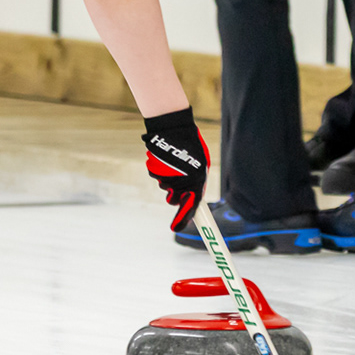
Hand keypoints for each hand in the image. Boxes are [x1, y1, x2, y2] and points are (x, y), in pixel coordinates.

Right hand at [141, 107, 209, 232]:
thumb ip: (197, 183)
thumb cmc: (190, 146)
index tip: (175, 228)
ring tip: (174, 162)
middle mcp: (179, 180)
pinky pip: (157, 177)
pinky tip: (165, 159)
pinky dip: (160, 171)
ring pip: (164, 187)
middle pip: (173, 199)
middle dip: (175, 194)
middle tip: (178, 179)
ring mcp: (165, 175)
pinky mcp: (154, 169)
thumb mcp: (200, 165)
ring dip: (168, 180)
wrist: (173, 126)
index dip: (183, 218)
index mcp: (196, 180)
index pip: (190, 206)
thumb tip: (194, 198)